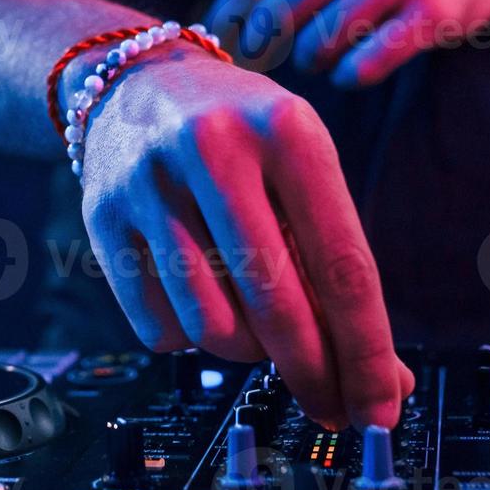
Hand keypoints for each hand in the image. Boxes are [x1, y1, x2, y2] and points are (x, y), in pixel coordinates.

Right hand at [76, 46, 412, 428]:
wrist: (133, 83)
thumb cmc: (240, 136)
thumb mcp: (301, 167)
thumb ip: (338, 265)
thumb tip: (386, 379)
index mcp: (287, 129)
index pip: (342, 264)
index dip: (366, 349)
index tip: (380, 404)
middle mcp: (215, 147)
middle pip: (277, 303)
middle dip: (312, 372)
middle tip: (331, 406)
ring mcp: (151, 182)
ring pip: (214, 325)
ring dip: (248, 351)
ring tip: (256, 323)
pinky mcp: (102, 216)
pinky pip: (159, 327)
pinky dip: (191, 337)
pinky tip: (200, 297)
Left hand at [208, 0, 489, 87]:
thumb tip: (222, 16)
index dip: (230, 18)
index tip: (221, 44)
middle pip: (281, 13)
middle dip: (267, 45)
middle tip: (267, 57)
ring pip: (320, 42)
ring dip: (312, 60)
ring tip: (321, 56)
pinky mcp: (431, 13)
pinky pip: (365, 64)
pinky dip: (348, 75)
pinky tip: (349, 71)